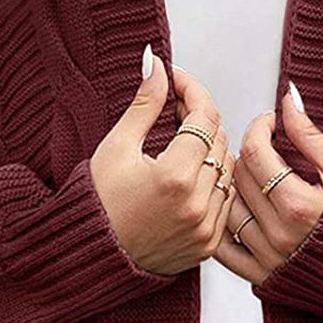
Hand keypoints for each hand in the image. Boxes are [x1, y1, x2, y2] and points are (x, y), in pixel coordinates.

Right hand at [89, 46, 237, 274]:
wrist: (93, 256)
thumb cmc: (98, 203)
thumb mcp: (116, 147)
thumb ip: (144, 105)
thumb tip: (156, 65)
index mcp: (174, 177)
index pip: (204, 117)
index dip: (193, 90)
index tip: (178, 80)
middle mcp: (197, 205)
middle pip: (220, 140)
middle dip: (201, 118)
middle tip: (175, 109)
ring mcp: (206, 227)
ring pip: (228, 169)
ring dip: (211, 149)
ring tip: (183, 142)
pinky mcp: (208, 244)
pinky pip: (227, 199)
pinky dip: (215, 181)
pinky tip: (192, 173)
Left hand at [214, 82, 322, 281]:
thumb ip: (310, 135)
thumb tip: (288, 100)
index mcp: (300, 206)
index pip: (255, 152)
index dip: (258, 128)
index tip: (269, 123)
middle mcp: (280, 234)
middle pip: (240, 178)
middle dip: (249, 153)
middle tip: (266, 148)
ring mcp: (268, 258)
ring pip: (228, 209)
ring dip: (235, 186)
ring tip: (256, 178)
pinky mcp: (262, 278)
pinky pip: (224, 249)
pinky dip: (225, 226)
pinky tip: (242, 210)